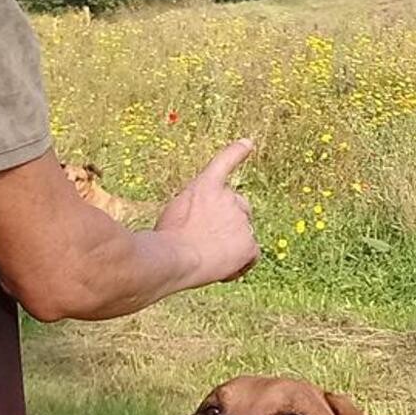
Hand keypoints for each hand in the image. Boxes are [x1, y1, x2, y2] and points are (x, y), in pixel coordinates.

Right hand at [155, 139, 259, 286]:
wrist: (175, 256)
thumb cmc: (164, 239)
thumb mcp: (171, 213)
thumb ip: (192, 212)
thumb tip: (199, 229)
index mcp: (206, 186)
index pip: (225, 162)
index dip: (237, 152)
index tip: (249, 143)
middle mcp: (229, 197)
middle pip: (240, 208)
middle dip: (228, 223)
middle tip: (205, 241)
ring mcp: (242, 220)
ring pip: (243, 234)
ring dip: (229, 246)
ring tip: (205, 258)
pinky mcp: (249, 244)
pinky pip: (251, 257)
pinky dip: (241, 264)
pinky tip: (224, 272)